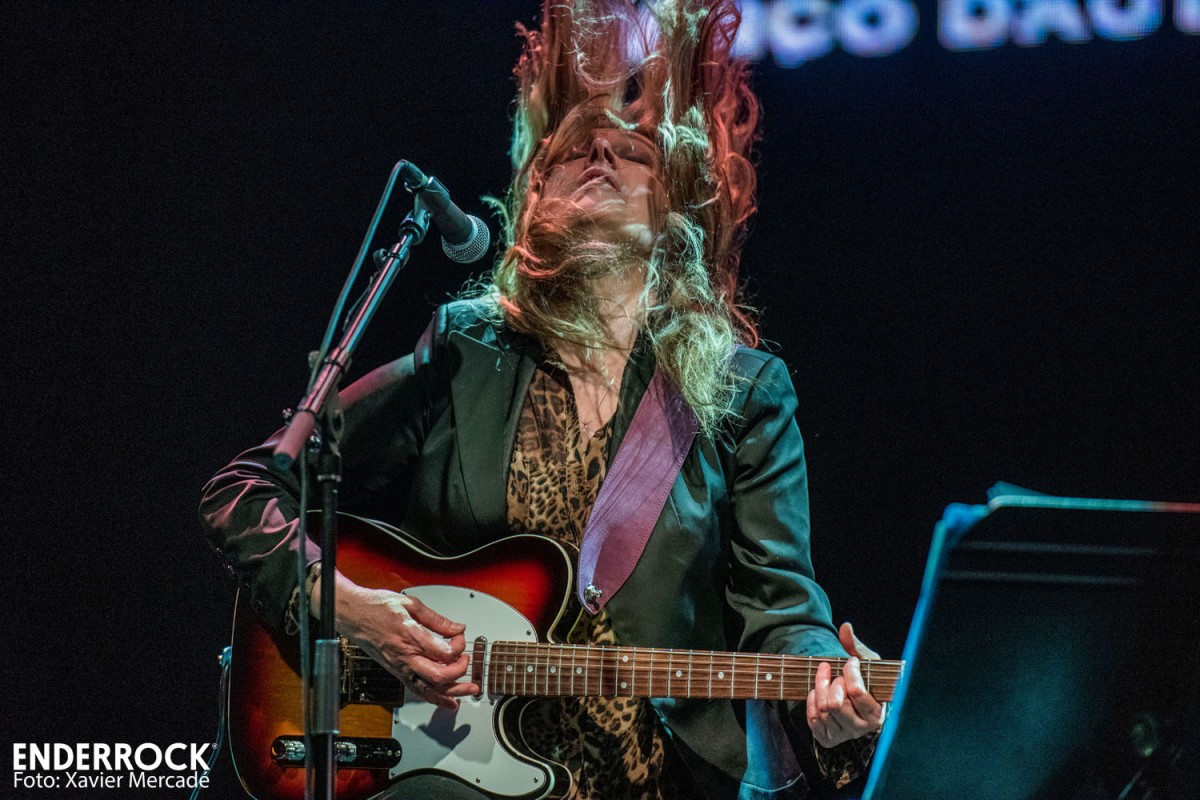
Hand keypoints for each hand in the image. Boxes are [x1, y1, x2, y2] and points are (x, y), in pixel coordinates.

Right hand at [315, 572, 480, 708]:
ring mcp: (400, 667)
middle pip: (439, 676)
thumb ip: (436, 619)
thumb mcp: (411, 604)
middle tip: (466, 660)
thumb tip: (457, 627)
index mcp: (410, 637)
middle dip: (459, 671)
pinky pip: (418, 690)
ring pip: (429, 689)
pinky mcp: (396, 672)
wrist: (353, 615)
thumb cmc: (376, 607)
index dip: (458, 645)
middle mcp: (405, 657)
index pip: (444, 652)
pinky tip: (448, 700)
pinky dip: (435, 698)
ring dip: (452, 692)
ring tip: (469, 691)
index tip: (459, 636)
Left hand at [806, 622, 884, 747]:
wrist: (854, 704)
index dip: (849, 672)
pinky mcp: (827, 738)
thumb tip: (845, 627)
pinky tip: (816, 691)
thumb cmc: (865, 682)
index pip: (856, 691)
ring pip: (823, 709)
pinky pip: (813, 719)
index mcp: (876, 714)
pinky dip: (811, 701)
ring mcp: (843, 735)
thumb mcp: (867, 665)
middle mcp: (861, 729)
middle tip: (834, 673)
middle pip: (835, 703)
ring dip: (819, 687)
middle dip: (831, 682)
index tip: (849, 662)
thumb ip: (856, 647)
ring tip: (825, 677)